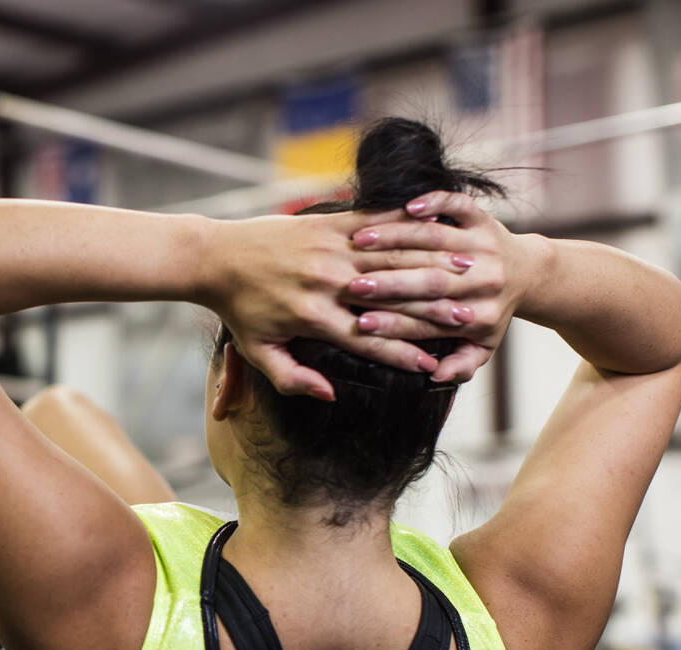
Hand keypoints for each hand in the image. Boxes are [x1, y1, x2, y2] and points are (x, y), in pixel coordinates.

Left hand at [200, 210, 474, 398]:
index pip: (369, 341)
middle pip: (390, 299)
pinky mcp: (327, 224)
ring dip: (428, 267)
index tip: (431, 369)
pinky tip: (433, 231)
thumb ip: (294, 379)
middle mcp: (328, 283)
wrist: (217, 258)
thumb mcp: (260, 354)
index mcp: (315, 318)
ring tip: (462, 277)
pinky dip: (404, 228)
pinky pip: (374, 224)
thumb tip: (331, 394)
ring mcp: (329, 250)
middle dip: (429, 312)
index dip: (403, 356)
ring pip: (390, 259)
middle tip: (464, 321)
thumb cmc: (240, 311)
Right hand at [347, 191, 539, 383]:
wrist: (528, 272)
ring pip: (434, 239)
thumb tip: (436, 376)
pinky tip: (407, 207)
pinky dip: (434, 202)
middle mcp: (484, 281)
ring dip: (396, 240)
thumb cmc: (494, 313)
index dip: (392, 325)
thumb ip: (461, 365)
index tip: (361, 325)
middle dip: (388, 285)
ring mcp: (484, 245)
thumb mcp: (483, 348)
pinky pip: (456, 205)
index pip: (427, 324)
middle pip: (429, 282)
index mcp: (480, 318)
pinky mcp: (482, 218)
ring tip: (361, 244)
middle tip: (353, 287)